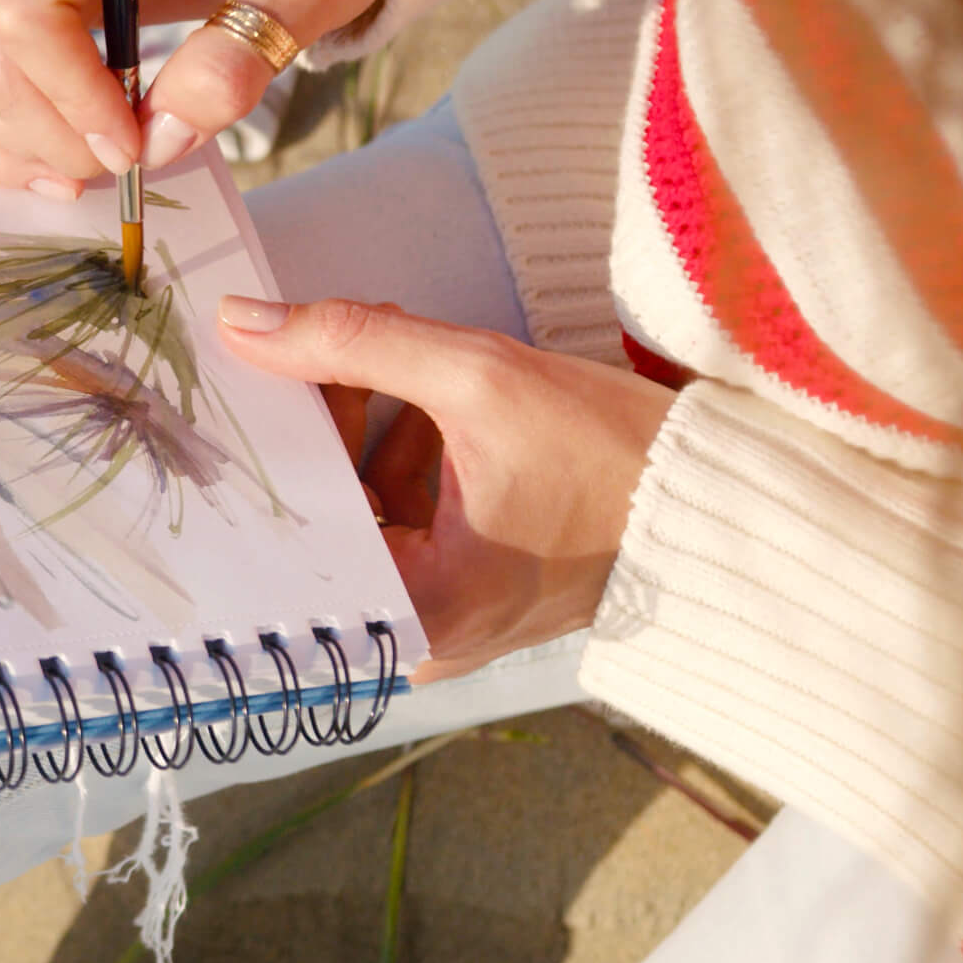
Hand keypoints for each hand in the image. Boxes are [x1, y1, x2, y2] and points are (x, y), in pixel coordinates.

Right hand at [0, 0, 398, 197]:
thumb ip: (239, 54)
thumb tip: (160, 139)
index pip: (27, 4)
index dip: (70, 94)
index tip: (133, 145)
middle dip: (46, 128)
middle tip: (128, 164)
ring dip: (17, 137)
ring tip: (96, 168)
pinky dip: (9, 132)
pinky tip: (67, 160)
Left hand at [216, 295, 678, 682]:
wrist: (717, 500)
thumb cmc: (617, 454)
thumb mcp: (480, 377)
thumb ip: (353, 345)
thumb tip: (245, 321)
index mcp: (419, 612)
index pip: (300, 522)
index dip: (280, 439)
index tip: (262, 375)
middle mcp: (420, 641)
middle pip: (327, 524)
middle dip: (326, 432)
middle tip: (323, 355)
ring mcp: (445, 627)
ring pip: (362, 522)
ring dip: (364, 441)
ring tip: (386, 370)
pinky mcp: (466, 603)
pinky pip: (401, 532)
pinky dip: (400, 470)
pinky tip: (418, 407)